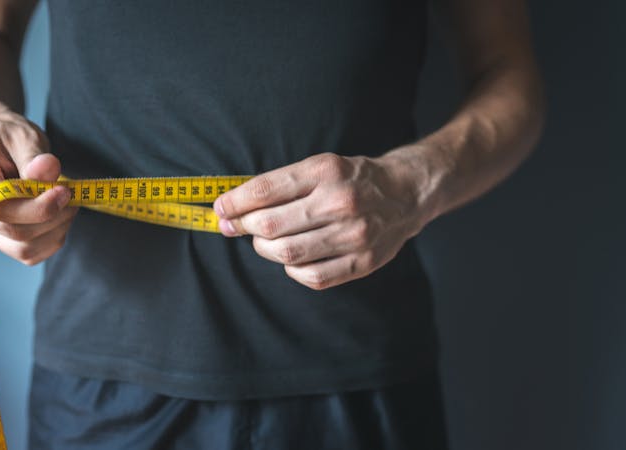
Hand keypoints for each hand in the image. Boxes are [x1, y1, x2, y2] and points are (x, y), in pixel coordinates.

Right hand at [0, 109, 76, 264]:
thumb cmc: (8, 137)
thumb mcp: (24, 136)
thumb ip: (35, 156)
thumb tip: (48, 170)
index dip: (35, 206)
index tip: (64, 191)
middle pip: (13, 230)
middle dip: (51, 216)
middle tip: (72, 195)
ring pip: (22, 248)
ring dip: (55, 230)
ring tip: (67, 204)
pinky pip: (28, 254)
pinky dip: (51, 240)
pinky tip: (59, 218)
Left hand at [213, 152, 429, 289]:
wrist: (405, 194)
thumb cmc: (352, 180)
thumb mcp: (320, 167)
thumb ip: (279, 185)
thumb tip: (230, 207)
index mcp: (326, 171)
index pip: (265, 190)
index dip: (234, 202)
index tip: (221, 208)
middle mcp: (340, 202)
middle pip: (269, 225)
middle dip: (243, 227)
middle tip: (235, 226)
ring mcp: (353, 235)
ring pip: (285, 253)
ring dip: (263, 249)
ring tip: (263, 241)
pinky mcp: (362, 262)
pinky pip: (310, 276)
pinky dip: (291, 269)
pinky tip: (292, 257)